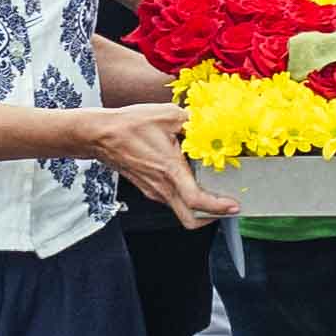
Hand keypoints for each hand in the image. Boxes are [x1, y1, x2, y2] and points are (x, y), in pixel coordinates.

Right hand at [72, 98, 216, 222]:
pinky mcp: (149, 188)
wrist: (101, 134)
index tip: (234, 207)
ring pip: (181, 210)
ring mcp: (154, 190)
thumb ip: (195, 122)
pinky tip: (192, 177)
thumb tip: (215, 125)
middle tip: (227, 206)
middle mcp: (161, 187)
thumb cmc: (131, 125)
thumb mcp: (169, 115)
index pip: (196, 201)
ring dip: (200, 205)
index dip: (218, 208)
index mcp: (169, 170)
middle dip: (212, 217)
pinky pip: (172, 199)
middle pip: (190, 219)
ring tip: (214, 188)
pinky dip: (186, 195)